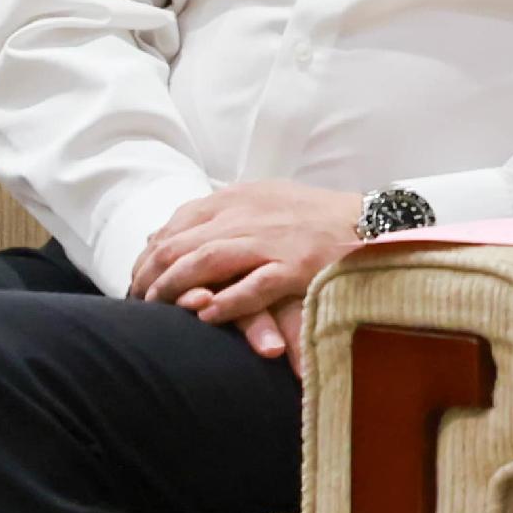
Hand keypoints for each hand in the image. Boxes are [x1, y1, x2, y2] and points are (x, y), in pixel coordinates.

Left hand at [131, 182, 363, 373]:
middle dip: (152, 274)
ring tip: (157, 308)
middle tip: (138, 300)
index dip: (152, 252)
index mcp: (241, 197)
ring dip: (176, 287)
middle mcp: (251, 214)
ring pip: (207, 261)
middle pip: (183, 242)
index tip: (138, 277)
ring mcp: (273, 240)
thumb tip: (178, 233)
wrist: (375, 220)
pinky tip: (205, 316)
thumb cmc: (320, 216)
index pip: (179, 222)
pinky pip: (252, 286)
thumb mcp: (267, 200)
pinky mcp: (296, 267)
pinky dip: (225, 302)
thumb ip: (226, 214)